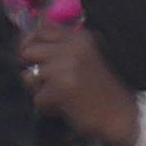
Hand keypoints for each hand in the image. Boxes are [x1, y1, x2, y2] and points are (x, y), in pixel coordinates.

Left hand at [14, 18, 126, 139]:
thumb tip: (25, 39)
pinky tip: (64, 106)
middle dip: (30, 68)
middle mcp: (72, 47)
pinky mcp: (61, 89)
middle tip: (44, 80)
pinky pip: (36, 97)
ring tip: (58, 94)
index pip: (38, 31)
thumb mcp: (86, 55)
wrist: (119, 114)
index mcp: (78, 36)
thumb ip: (61, 44)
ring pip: (28, 76)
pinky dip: (46, 105)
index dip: (28, 45)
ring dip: (39, 89)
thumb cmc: (100, 87)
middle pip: (27, 51)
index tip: (30, 59)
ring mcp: (66, 67)